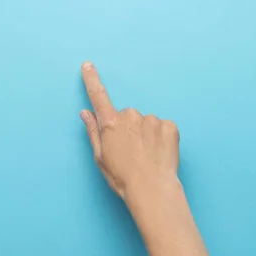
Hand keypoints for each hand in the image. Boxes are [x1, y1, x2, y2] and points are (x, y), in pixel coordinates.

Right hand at [79, 61, 180, 202]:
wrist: (152, 189)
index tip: (88, 65)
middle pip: (127, 116)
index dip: (92, 80)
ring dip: (146, 134)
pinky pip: (163, 127)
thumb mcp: (100, 157)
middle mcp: (131, 116)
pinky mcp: (169, 126)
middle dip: (128, 129)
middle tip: (131, 151)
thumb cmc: (123, 178)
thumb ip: (93, 131)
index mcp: (111, 124)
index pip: (98, 96)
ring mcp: (152, 120)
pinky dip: (161, 138)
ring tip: (146, 156)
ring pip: (146, 122)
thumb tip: (85, 113)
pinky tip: (159, 153)